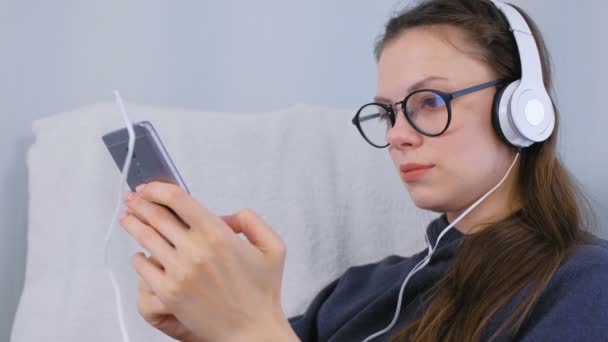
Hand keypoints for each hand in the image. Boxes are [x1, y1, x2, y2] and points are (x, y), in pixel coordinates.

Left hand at [120, 182, 297, 340]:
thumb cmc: (262, 292)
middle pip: (156, 216)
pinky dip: (138, 257)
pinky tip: (139, 253)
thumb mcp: (273, 247)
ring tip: (127, 217)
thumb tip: (224, 216)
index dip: (158, 188)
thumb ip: (250, 221)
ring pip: (146, 239)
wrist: (252, 331)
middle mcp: (195, 250)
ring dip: (133, 223)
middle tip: (132, 198)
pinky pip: (143, 268)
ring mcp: (178, 272)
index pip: (177, 199)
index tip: (150, 187)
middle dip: (140, 203)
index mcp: (218, 234)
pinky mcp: (168, 293)